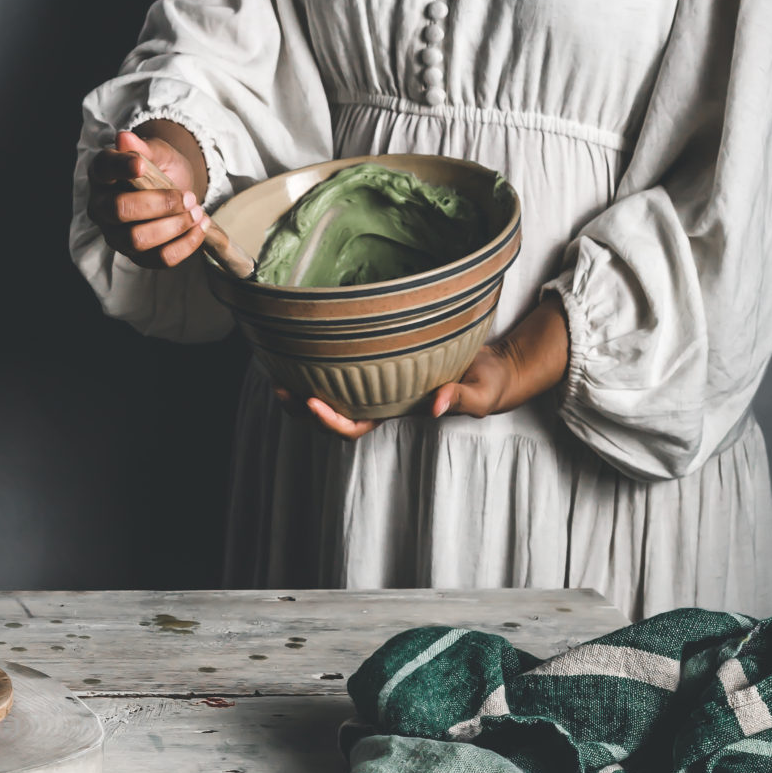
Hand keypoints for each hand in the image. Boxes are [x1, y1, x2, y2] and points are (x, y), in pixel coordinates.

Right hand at [87, 126, 211, 269]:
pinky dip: (184, 245)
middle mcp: (101, 208)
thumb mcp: (158, 152)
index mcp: (102, 174)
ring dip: (174, 227)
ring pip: (137, 240)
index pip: (104, 169)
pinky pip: (158, 259)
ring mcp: (116, 235)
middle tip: (189, 197)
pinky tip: (200, 228)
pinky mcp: (137, 256)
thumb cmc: (160, 168)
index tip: (142, 166)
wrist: (175, 189)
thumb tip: (124, 138)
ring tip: (197, 213)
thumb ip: (144, 148)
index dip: (121, 168)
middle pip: (120, 210)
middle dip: (160, 204)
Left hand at [271, 296, 571, 441]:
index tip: (313, 402)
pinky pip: (344, 367)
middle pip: (333, 415)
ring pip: (332, 393)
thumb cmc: (488, 383)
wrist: (494, 367)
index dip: (332, 421)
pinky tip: (303, 346)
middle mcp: (381, 400)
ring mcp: (378, 382)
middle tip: (280, 388)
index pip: (356, 426)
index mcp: (397, 412)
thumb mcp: (482, 392)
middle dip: (303, 408)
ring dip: (303, 387)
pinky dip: (321, 361)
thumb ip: (461, 400)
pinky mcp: (381, 359)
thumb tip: (434, 407)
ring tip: (278, 371)